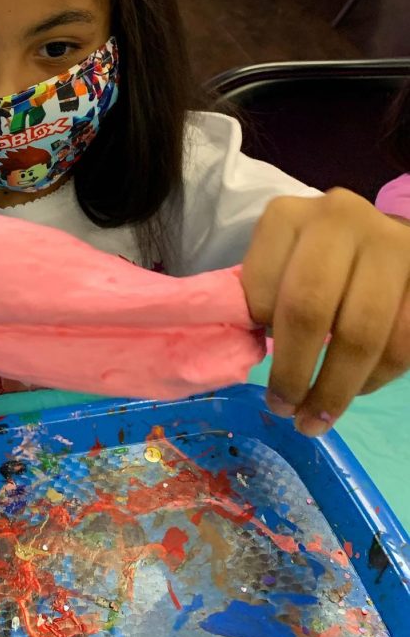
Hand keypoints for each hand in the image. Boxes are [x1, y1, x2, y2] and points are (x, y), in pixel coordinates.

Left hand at [242, 189, 409, 435]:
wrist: (376, 235)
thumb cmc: (311, 259)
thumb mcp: (276, 263)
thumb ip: (258, 298)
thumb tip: (241, 350)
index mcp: (287, 216)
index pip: (261, 289)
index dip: (259, 333)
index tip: (258, 357)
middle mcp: (340, 219)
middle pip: (310, 311)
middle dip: (294, 373)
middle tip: (284, 411)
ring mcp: (391, 245)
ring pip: (363, 335)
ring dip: (337, 390)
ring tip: (316, 419)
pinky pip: (404, 344)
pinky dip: (377, 378)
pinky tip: (357, 390)